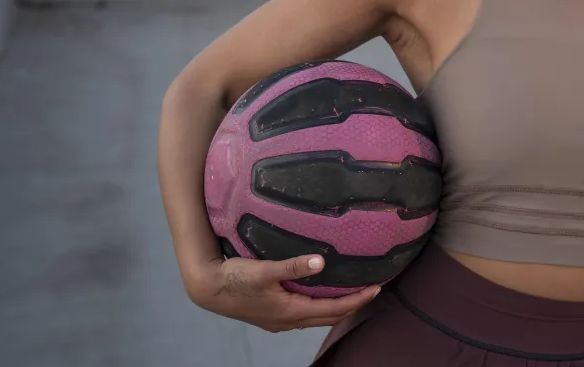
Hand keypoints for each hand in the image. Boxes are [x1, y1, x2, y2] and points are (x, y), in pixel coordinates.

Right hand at [189, 254, 380, 332]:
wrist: (207, 289)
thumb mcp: (264, 270)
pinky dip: (320, 307)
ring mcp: (279, 321)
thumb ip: (293, 266)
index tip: (377, 288)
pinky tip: (322, 295)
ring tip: (353, 293)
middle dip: (353, 305)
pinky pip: (305, 315)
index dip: (357, 300)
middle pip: (329, 317)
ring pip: (317, 318)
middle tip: (372, 290)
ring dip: (337, 308)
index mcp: (291, 311)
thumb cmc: (235, 278)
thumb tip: (322, 261)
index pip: (334, 309)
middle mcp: (288, 321)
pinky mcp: (272, 317)